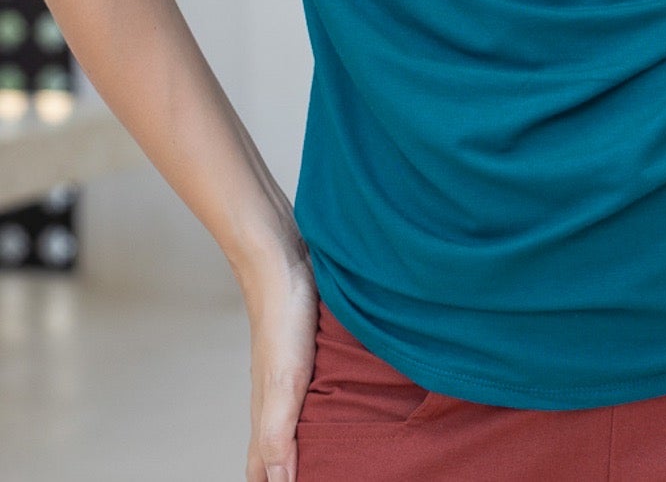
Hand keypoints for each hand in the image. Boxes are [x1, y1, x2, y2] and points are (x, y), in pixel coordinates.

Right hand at [239, 238, 319, 481]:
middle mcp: (278, 397)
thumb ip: (277, 435)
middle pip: (276, 450)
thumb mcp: (283, 382)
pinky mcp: (311, 352)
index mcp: (268, 413)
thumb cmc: (283, 319)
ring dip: (311, 443)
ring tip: (340, 458)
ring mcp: (293, 374)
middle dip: (290, 474)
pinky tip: (348, 405)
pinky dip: (326, 410)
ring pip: (297, 421)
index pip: (262, 469)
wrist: (284, 260)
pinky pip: (315, 392)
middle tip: (327, 476)